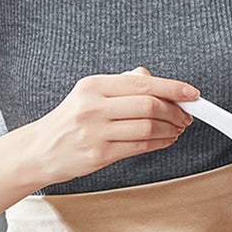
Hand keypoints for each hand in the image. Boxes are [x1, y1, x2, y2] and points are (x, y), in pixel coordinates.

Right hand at [25, 66, 195, 183]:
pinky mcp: (99, 154)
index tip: (191, 93)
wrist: (40, 150)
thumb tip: (151, 76)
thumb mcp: (89, 94)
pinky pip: (140, 146)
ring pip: (148, 127)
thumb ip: (121, 84)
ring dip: (171, 128)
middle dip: (175, 110)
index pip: (142, 83)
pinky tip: (167, 139)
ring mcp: (96, 132)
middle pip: (149, 105)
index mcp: (93, 85)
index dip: (173, 88)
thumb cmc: (69, 121)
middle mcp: (93, 106)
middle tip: (187, 115)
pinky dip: (160, 142)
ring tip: (178, 128)